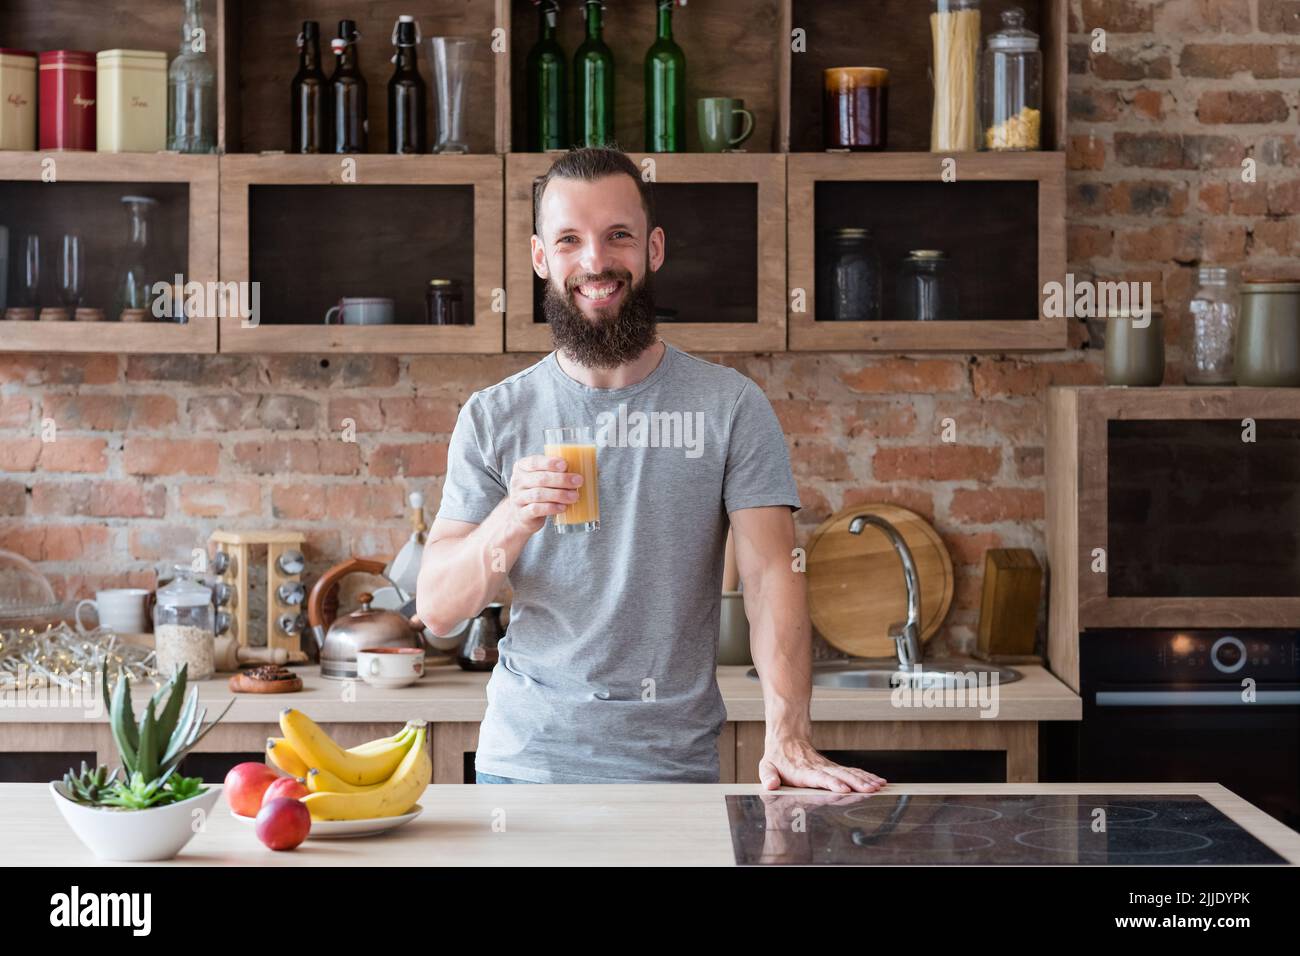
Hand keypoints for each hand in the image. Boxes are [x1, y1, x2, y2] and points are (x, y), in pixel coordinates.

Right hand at [507, 454, 583, 535]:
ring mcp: (518, 498)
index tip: (565, 465)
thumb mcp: (543, 479)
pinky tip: (563, 508)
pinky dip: (551, 508)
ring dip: (560, 495)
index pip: (534, 462)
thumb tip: (595, 470)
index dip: (550, 463)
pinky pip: (536, 509)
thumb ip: (561, 472)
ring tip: (575, 496)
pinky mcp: (523, 514)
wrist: (522, 516)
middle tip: (579, 481)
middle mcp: (517, 481)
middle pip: (540, 478)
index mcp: (522, 467)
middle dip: (562, 479)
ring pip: (539, 494)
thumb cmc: (539, 492)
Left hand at [758, 737, 886, 792]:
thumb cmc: (777, 757)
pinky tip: (879, 781)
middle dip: (856, 783)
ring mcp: (828, 767)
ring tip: (879, 786)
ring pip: (849, 772)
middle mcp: (818, 769)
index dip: (831, 783)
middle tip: (870, 789)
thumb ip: (768, 776)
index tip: (843, 788)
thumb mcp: (767, 766)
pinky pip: (852, 771)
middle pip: (840, 775)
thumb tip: (770, 785)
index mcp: (803, 771)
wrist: (787, 737)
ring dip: (865, 780)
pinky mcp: (834, 768)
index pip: (819, 778)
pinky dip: (866, 776)